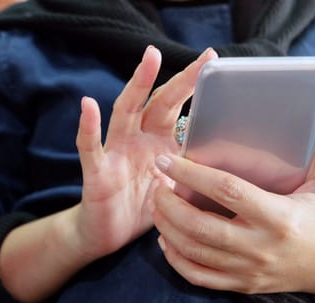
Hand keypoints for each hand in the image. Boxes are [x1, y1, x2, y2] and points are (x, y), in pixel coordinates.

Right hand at [72, 46, 217, 259]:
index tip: (213, 62)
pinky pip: (91, 148)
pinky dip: (88, 128)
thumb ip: (190, 166)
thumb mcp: (174, 185)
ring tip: (150, 60)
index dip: (192, 85)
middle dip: (180, 80)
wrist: (110, 234)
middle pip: (157, 102)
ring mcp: (116, 151)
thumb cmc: (143, 206)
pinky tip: (88, 106)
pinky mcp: (97, 171)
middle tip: (204, 58)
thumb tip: (226, 156)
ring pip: (125, 112)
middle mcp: (137, 139)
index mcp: (157, 141)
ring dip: (138, 86)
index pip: (174, 106)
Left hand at [151, 97, 314, 296]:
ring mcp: (248, 270)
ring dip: (167, 228)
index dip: (193, 174)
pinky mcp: (240, 284)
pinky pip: (198, 277)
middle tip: (155, 184)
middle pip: (201, 227)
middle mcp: (260, 247)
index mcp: (280, 217)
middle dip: (169, 204)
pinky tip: (166, 239)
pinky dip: (176, 259)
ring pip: (194, 252)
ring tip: (156, 204)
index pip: (227, 191)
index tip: (166, 160)